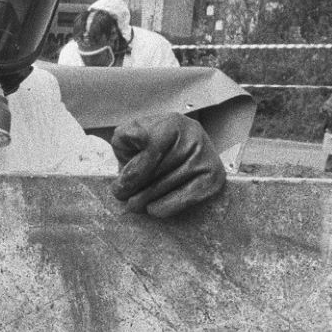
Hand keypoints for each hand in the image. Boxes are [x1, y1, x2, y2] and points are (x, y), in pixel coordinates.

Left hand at [111, 114, 227, 218]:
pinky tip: (153, 208)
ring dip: (145, 200)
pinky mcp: (213, 177)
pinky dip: (165, 206)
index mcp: (171, 124)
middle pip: (157, 171)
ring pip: (168, 185)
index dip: (132, 172)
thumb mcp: (132, 136)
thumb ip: (126, 136)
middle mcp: (192, 137)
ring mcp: (205, 157)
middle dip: (133, 189)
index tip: (118, 187)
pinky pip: (186, 197)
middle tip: (121, 197)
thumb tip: (136, 140)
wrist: (182, 150)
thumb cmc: (151, 145)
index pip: (151, 149)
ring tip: (134, 204)